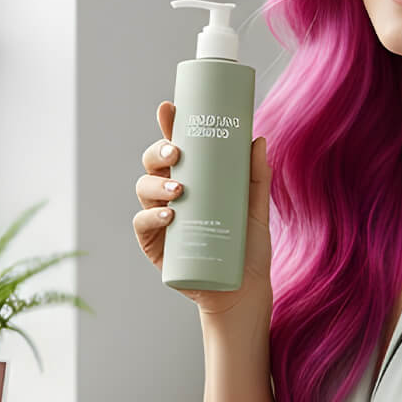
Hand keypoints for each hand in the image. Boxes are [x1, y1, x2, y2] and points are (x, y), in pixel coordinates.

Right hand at [132, 100, 274, 319]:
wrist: (243, 292)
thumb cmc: (248, 248)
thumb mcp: (255, 208)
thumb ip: (257, 176)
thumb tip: (258, 138)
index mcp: (192, 180)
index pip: (175, 148)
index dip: (168, 126)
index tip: (169, 108)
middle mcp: (171, 196)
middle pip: (153, 164)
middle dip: (158, 152)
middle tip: (177, 153)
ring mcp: (160, 220)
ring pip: (143, 189)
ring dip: (156, 185)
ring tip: (179, 191)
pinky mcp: (155, 246)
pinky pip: (143, 226)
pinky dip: (151, 217)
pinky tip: (167, 215)